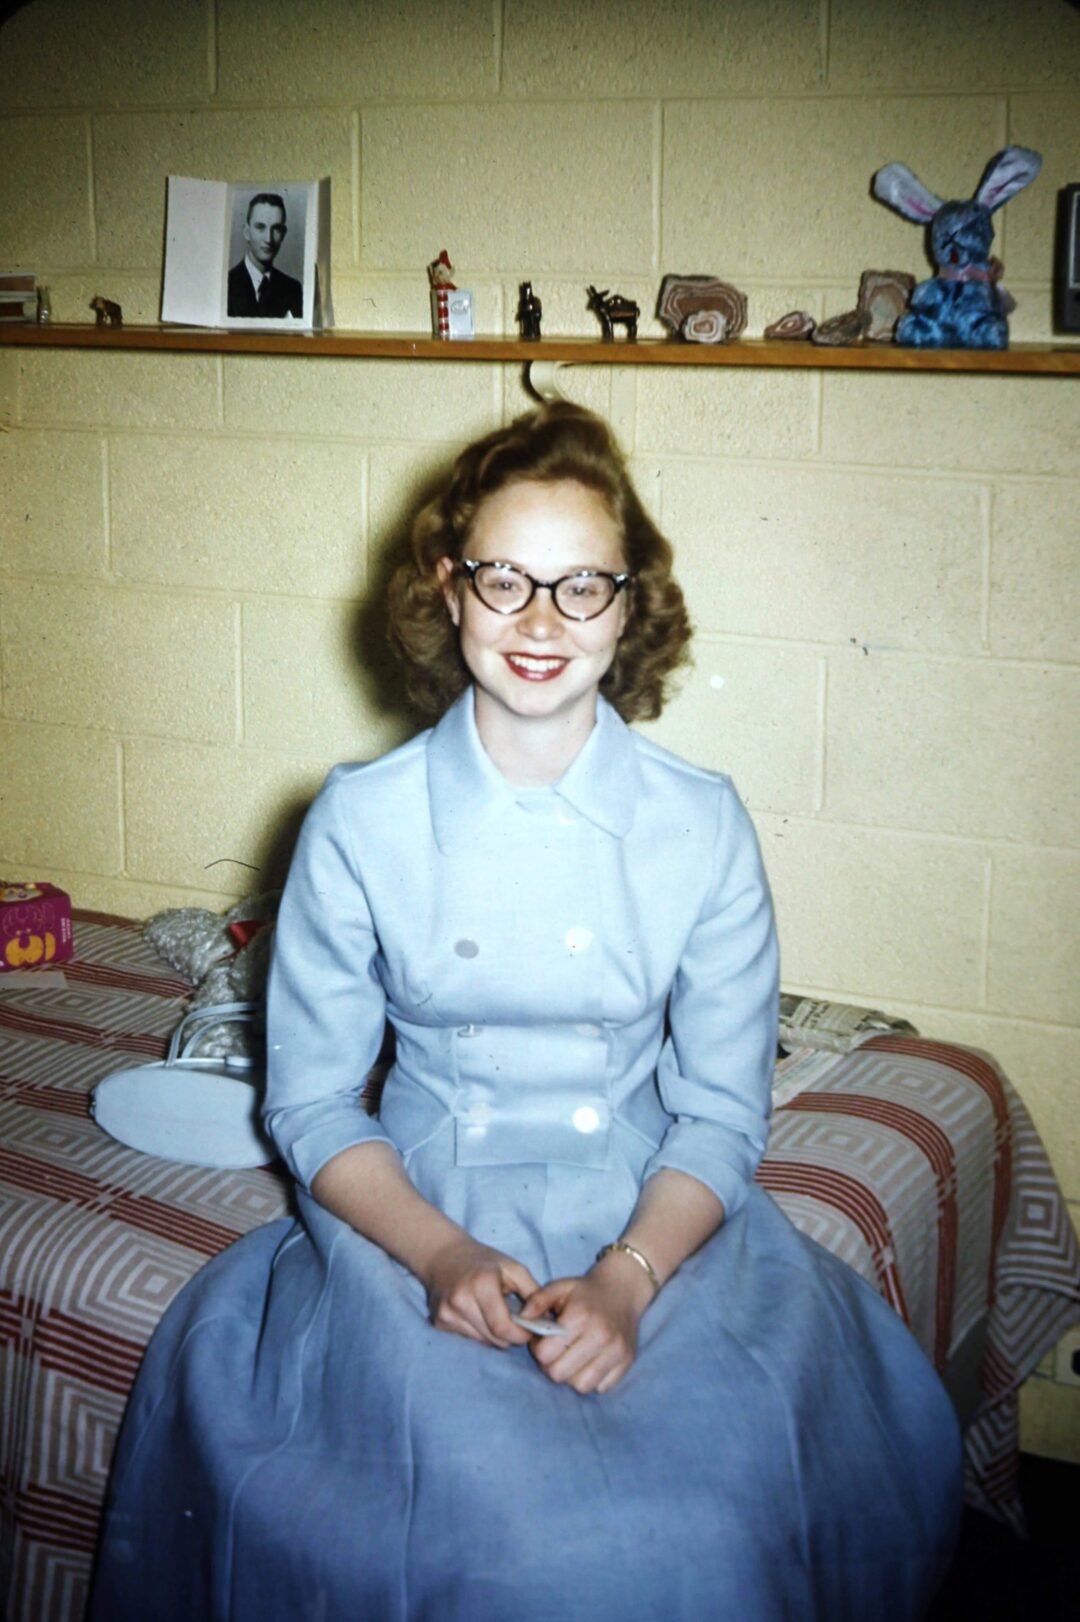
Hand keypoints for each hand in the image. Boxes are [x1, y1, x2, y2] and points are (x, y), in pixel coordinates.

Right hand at [422, 1235, 539, 1349]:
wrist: (443, 1256)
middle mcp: (460, 1301)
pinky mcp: (439, 1322)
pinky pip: (469, 1338)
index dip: (520, 1335)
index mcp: (481, 1284)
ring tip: (496, 1315)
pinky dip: (480, 1332)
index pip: (503, 1327)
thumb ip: (533, 1293)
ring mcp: (447, 1313)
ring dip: (495, 1335)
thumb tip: (547, 1320)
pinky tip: (479, 1314)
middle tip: (515, 1323)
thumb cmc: (484, 1261)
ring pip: (482, 1342)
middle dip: (510, 1336)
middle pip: (494, 1338)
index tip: (528, 1331)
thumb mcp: (513, 1268)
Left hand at [518, 1260, 653, 1394]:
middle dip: (551, 1366)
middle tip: (555, 1353)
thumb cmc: (586, 1291)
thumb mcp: (559, 1287)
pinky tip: (589, 1363)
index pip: (546, 1354)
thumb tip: (521, 1321)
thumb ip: (536, 1301)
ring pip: (581, 1385)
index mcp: (580, 1317)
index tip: (543, 1341)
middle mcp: (600, 1336)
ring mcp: (616, 1351)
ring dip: (571, 1376)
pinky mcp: (627, 1362)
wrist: (623, 1289)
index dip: (538, 1349)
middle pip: (560, 1374)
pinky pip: (601, 1388)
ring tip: (571, 1360)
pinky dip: (592, 1380)